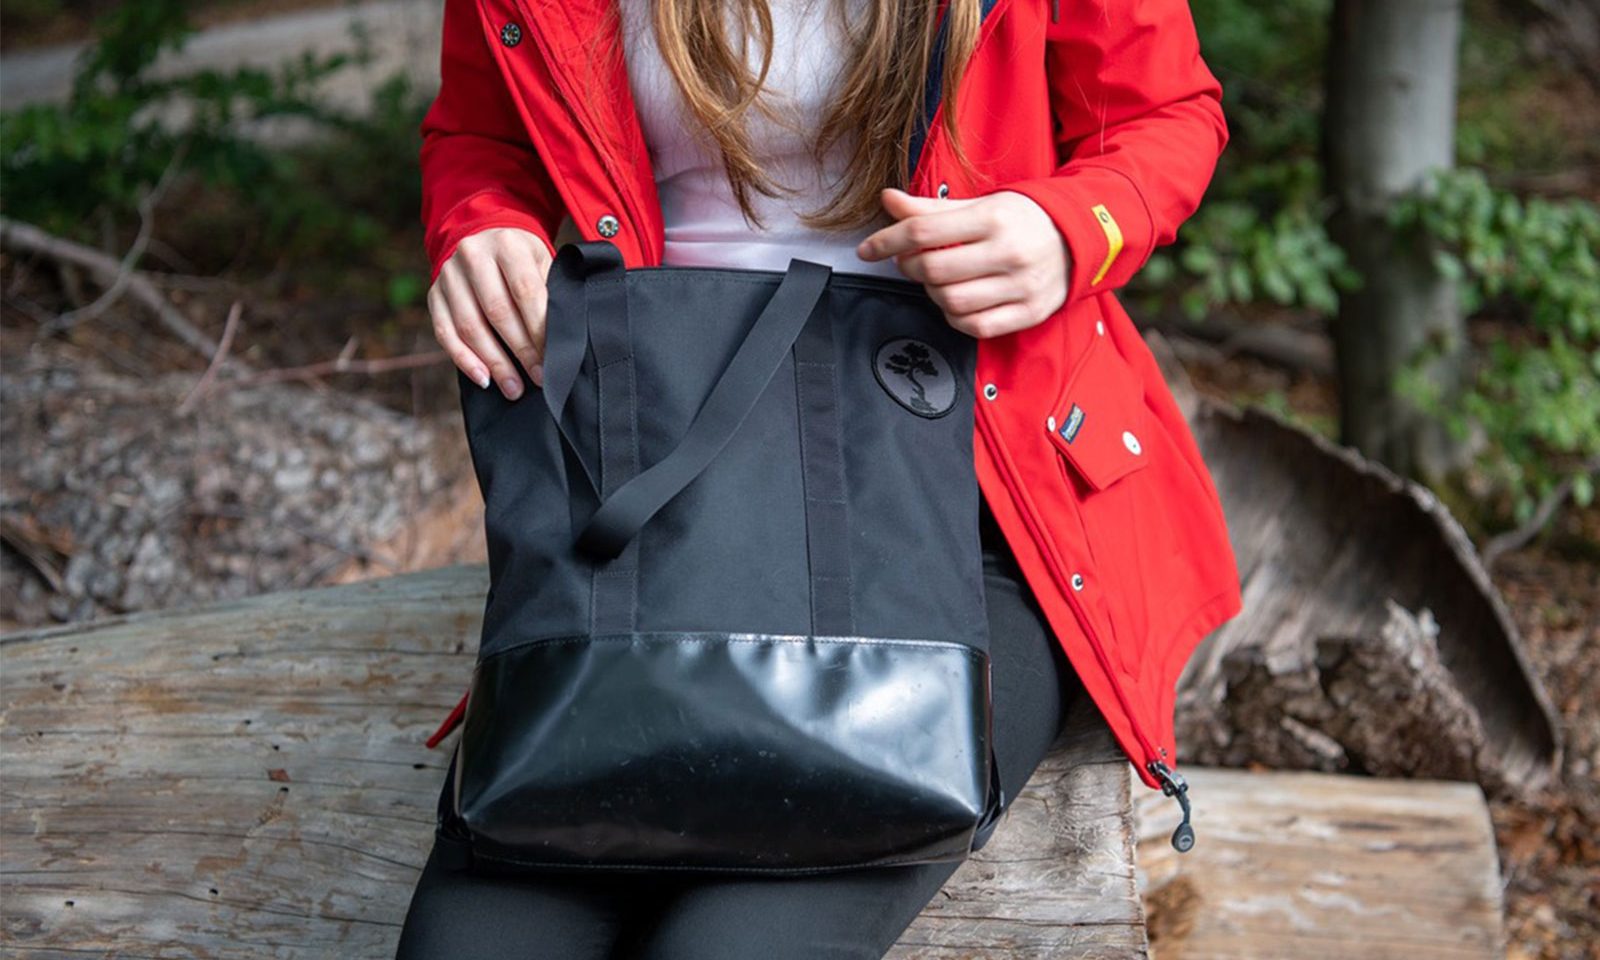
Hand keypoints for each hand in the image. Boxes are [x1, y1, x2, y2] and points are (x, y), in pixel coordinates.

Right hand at [427, 227, 553, 398]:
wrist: (484, 236)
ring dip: (494, 362)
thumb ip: (549, 292)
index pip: (525, 292)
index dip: (538, 329)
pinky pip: (445, 332)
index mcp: (507, 244)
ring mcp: (449, 275)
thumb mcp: (541, 261)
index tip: (552, 357)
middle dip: (521, 350)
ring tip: (513, 388)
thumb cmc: (521, 257)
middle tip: (538, 377)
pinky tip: (484, 379)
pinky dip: (464, 360)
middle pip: (497, 312)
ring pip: (470, 326)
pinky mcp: (433, 294)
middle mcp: (473, 255)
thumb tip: (562, 337)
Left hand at [856, 187, 1071, 338]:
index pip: (923, 232)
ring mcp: (1021, 286)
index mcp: (993, 217)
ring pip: (951, 302)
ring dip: (932, 293)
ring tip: (936, 281)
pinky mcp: (1029, 312)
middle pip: (934, 270)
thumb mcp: (980, 205)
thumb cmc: (1021, 220)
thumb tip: (887, 200)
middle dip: (909, 268)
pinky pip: (976, 326)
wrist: (1079, 238)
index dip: (887, 241)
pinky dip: (955, 317)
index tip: (868, 249)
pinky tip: (955, 302)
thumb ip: (931, 209)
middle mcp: (1009, 252)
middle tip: (909, 262)